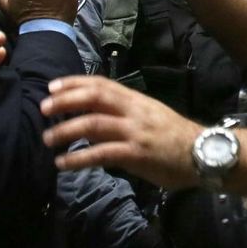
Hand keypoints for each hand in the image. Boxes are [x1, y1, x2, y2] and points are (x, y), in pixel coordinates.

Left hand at [41, 76, 203, 189]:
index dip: (74, 83)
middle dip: (65, 101)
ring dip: (66, 131)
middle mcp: (133, 111)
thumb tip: (96, 122)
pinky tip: (63, 164)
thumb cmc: (176, 137)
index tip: (52, 86)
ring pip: (93, 124)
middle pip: (94, 97)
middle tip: (43, 108)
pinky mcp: (136, 153)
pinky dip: (79, 159)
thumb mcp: (150, 116)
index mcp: (136, 100)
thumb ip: (124, 116)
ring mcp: (135, 132)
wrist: (203, 153)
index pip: (101, 84)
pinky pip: (102, 153)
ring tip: (47, 139)